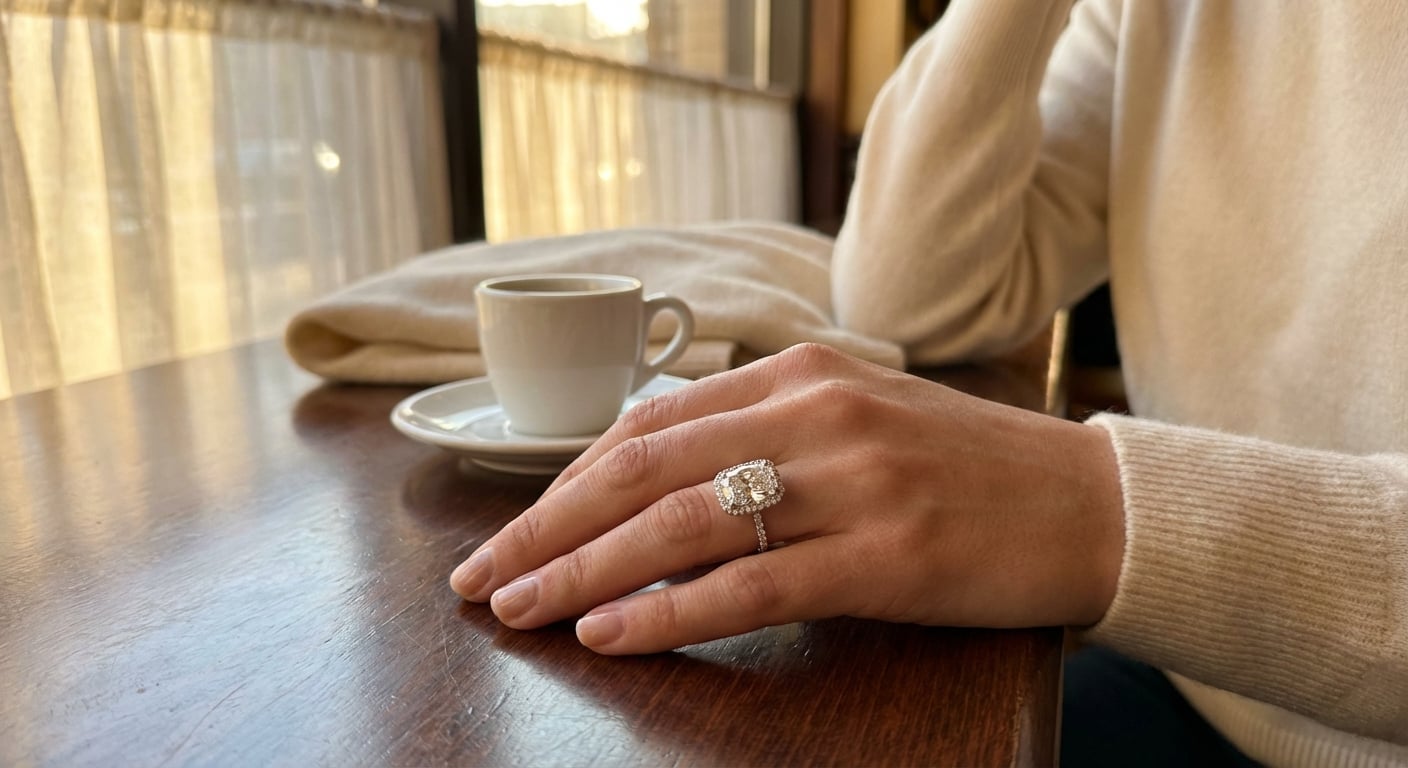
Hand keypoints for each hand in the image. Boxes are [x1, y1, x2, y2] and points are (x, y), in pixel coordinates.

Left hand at [450, 344, 1124, 653]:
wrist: (1093, 503)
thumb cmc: (966, 469)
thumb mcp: (857, 420)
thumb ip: (762, 432)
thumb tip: (651, 475)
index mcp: (801, 374)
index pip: (648, 426)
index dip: (565, 482)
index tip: (511, 529)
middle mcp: (816, 414)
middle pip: (643, 470)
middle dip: (547, 527)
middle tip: (482, 578)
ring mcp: (851, 482)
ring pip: (680, 524)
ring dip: (584, 571)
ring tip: (521, 609)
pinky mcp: (885, 554)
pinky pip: (749, 583)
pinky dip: (667, 612)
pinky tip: (609, 635)